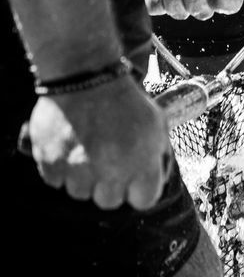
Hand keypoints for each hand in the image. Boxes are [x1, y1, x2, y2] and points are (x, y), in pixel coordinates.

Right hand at [25, 76, 170, 210]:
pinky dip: (60, 169)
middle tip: (106, 160)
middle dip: (109, 184)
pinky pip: (56, 181)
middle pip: (109, 201)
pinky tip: (69, 146)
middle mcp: (111, 171)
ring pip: (80, 194)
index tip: (132, 178)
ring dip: (83, 177)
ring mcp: (79, 170)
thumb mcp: (156, 120)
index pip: (144, 200)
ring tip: (86, 149)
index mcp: (142, 162)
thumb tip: (158, 177)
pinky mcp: (51, 164)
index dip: (139, 189)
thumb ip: (159, 152)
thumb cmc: (124, 98)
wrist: (85, 75)